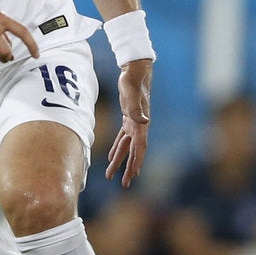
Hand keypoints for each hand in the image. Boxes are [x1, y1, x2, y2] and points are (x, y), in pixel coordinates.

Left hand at [105, 58, 150, 185]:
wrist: (135, 70)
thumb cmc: (133, 80)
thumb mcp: (131, 93)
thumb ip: (135, 108)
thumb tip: (144, 121)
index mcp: (141, 123)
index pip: (140, 147)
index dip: (137, 161)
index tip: (134, 175)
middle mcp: (140, 126)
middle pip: (135, 151)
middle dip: (130, 168)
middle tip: (125, 184)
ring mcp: (134, 123)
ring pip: (127, 147)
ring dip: (120, 161)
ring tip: (112, 175)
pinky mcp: (128, 118)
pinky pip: (123, 138)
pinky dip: (117, 148)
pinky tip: (112, 157)